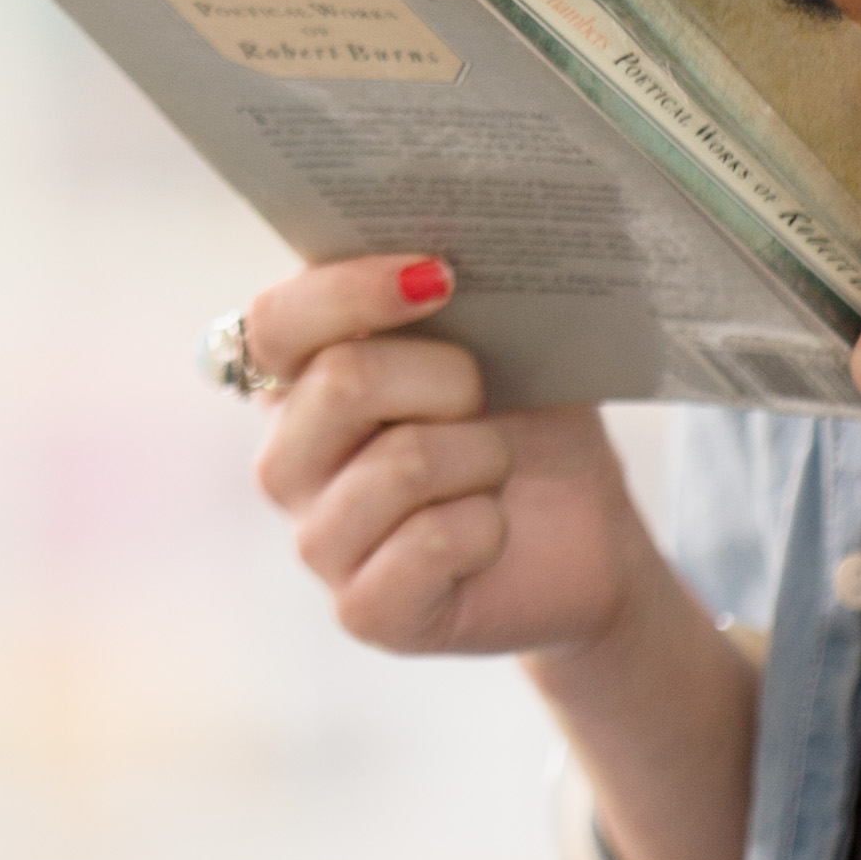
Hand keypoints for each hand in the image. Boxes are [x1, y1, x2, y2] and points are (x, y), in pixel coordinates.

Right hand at [241, 255, 661, 660]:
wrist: (586, 532)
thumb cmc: (527, 421)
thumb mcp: (494, 340)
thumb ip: (440, 292)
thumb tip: (429, 247)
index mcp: (300, 380)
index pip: (274, 323)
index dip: (348, 292)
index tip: (438, 276)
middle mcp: (288, 459)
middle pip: (341, 382)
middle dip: (448, 377)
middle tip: (486, 396)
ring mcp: (318, 541)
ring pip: (400, 463)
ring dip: (481, 456)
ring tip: (495, 469)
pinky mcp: (363, 611)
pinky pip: (429, 542)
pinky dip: (487, 525)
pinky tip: (491, 530)